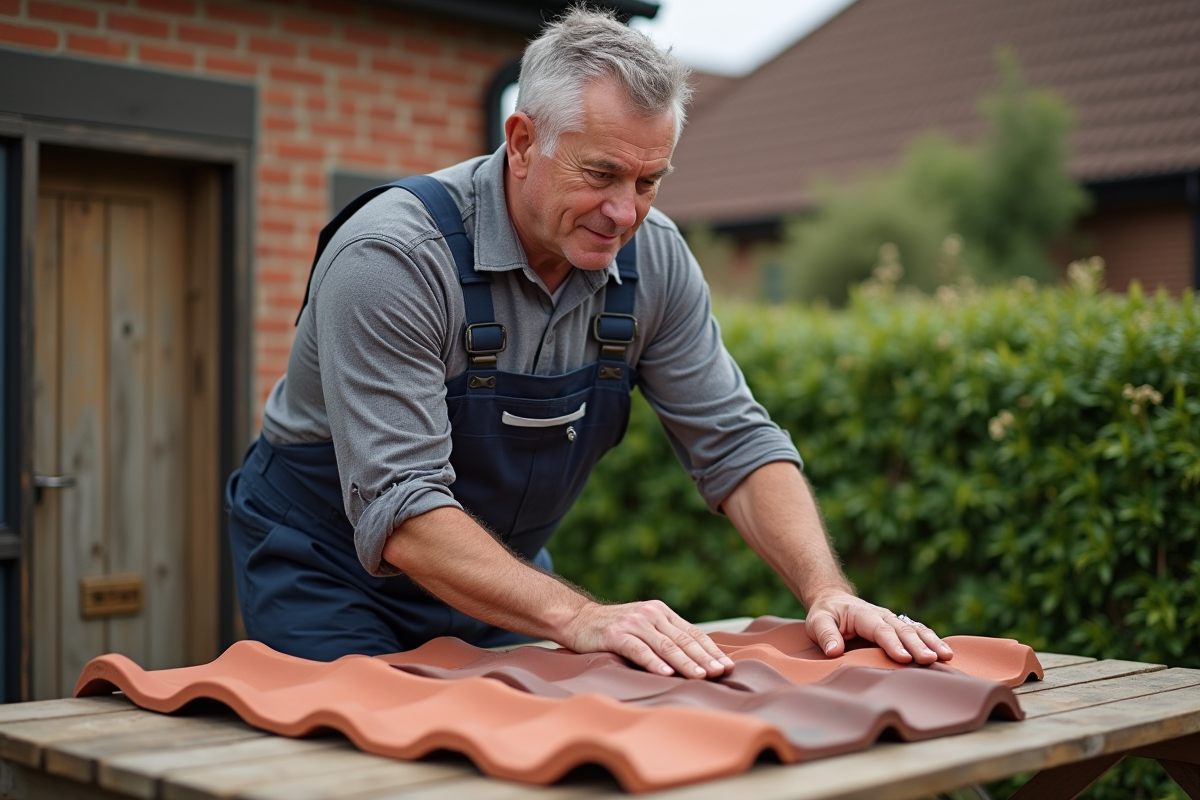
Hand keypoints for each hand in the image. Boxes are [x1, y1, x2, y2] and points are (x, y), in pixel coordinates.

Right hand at [561, 600, 735, 678]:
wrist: (577, 619)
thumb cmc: (614, 629)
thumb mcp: (644, 627)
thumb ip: (665, 637)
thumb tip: (696, 660)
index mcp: (662, 613)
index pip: (692, 633)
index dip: (711, 649)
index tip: (727, 665)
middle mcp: (651, 614)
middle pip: (683, 639)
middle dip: (705, 658)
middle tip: (721, 672)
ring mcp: (634, 623)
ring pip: (666, 645)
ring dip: (685, 662)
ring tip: (701, 675)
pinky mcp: (616, 634)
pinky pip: (639, 650)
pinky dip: (654, 662)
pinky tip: (666, 673)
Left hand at [805, 592, 953, 664]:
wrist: (834, 601)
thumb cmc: (826, 614)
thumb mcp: (817, 621)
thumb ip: (825, 635)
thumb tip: (834, 651)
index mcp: (863, 614)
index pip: (880, 630)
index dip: (892, 643)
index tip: (903, 658)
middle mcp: (882, 616)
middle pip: (902, 630)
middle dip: (917, 645)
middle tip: (930, 660)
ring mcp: (893, 621)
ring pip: (915, 629)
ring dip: (931, 641)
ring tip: (946, 656)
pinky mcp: (898, 627)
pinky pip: (918, 631)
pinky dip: (932, 640)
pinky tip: (945, 652)